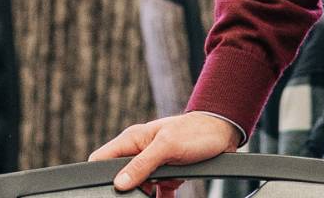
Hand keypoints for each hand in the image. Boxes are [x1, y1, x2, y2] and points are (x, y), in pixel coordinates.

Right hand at [91, 112, 239, 194]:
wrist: (224, 133)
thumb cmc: (195, 131)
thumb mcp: (166, 147)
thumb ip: (141, 165)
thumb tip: (119, 183)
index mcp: (133, 139)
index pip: (102, 157)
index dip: (99, 174)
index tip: (107, 190)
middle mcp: (140, 151)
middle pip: (120, 176)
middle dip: (126, 189)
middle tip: (140, 193)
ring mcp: (153, 163)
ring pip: (139, 186)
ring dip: (144, 195)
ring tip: (152, 194)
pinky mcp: (168, 174)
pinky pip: (158, 192)